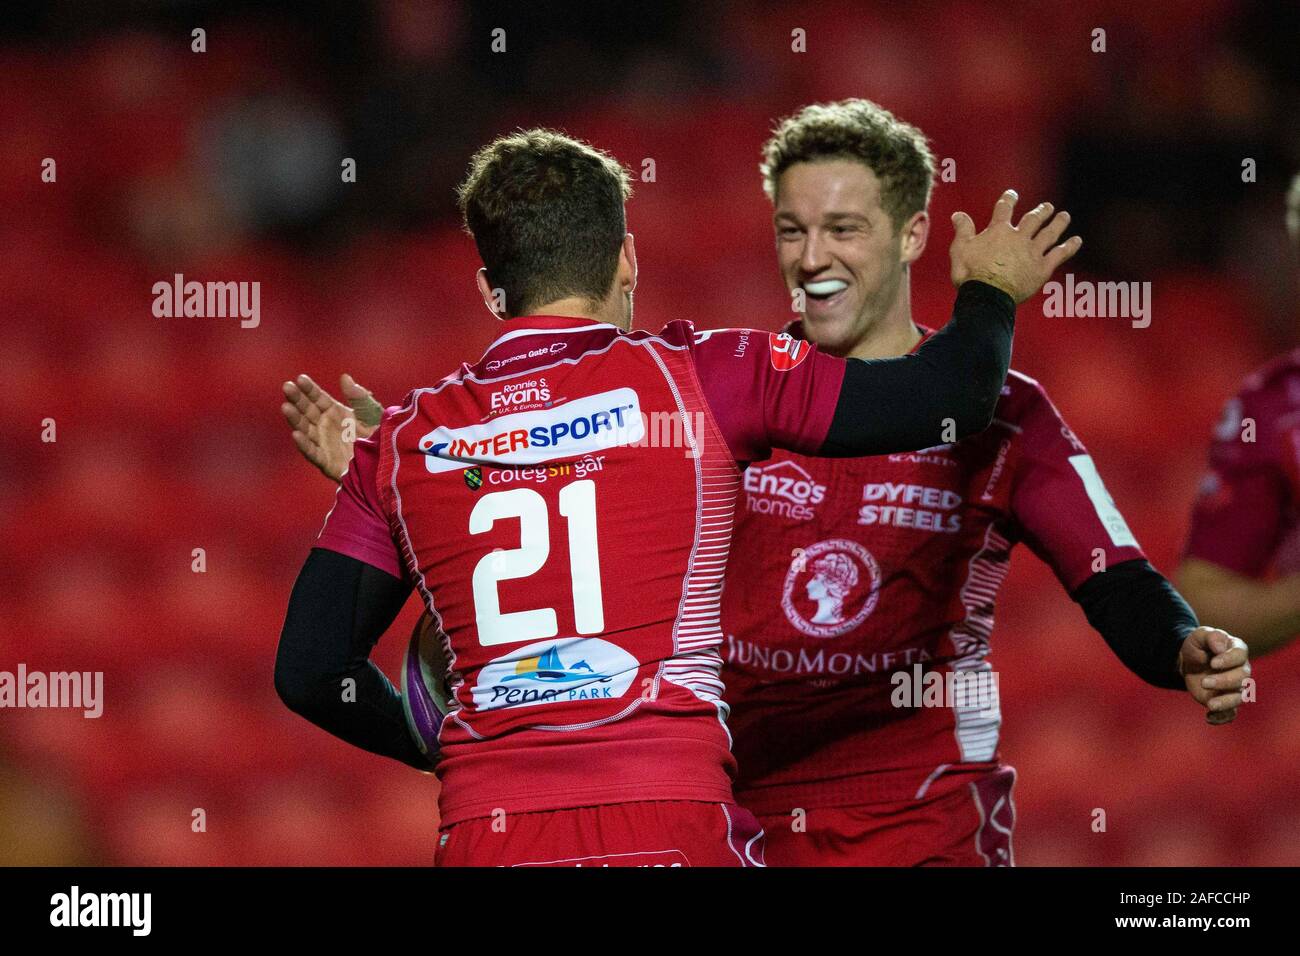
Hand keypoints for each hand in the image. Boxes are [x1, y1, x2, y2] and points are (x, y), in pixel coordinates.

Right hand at [280, 373, 382, 482]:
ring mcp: (324, 443)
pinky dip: (304, 445)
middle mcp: (326, 427)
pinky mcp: (326, 461)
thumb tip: (344, 377)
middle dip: (297, 399)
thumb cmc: (380, 438)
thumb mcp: (371, 414)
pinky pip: (312, 452)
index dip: (309, 389)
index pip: (318, 398)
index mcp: (335, 413)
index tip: (300, 378)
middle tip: (287, 386)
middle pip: (307, 411)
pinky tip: (296, 434)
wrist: (388, 464)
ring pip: (305, 429)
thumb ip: (359, 398)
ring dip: (295, 419)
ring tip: (286, 407)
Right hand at [950, 190, 1081, 302]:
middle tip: (1048, 206)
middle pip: (1033, 219)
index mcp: (998, 231)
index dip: (1008, 199)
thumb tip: (958, 214)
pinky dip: (1069, 247)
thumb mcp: (960, 249)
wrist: (987, 294)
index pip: (1004, 209)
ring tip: (1065, 216)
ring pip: (1049, 233)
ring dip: (1058, 223)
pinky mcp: (1042, 268)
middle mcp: (1019, 237)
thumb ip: (963, 230)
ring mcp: (1032, 252)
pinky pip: (1059, 254)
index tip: (1012, 194)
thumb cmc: (970, 273)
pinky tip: (1076, 241)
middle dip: (1041, 211)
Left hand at [1178, 626, 1250, 724]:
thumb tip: (1220, 647)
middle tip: (1204, 682)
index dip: (1228, 660)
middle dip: (1224, 682)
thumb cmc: (1198, 646)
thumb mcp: (1199, 636)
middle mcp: (1241, 670)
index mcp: (1237, 651)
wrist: (1189, 662)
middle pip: (1242, 679)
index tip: (1213, 663)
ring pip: (1239, 698)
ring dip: (1226, 702)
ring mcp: (1235, 688)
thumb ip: (1211, 637)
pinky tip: (1209, 717)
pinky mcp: (1226, 701)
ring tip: (1210, 704)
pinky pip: (1230, 714)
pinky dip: (1222, 717)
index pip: (1240, 656)